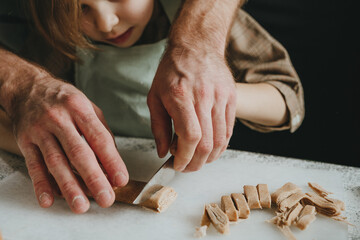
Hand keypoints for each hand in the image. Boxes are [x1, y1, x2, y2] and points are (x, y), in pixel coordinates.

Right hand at [11, 77, 128, 212]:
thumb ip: (102, 132)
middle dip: (94, 178)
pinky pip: (33, 165)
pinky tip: (49, 200)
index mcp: (80, 109)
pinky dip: (40, 184)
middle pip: (78, 152)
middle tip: (106, 199)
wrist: (27, 87)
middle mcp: (59, 119)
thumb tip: (112, 162)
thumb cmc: (64, 100)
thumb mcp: (88, 107)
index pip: (99, 138)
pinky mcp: (25, 141)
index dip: (112, 161)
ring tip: (81, 205)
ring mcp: (40, 130)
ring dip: (69, 186)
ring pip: (55, 161)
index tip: (121, 180)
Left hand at [147, 46, 236, 171]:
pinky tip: (210, 148)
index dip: (185, 157)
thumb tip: (163, 152)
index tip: (177, 164)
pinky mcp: (231, 98)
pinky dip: (221, 145)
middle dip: (196, 163)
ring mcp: (221, 97)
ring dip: (209, 157)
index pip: (190, 136)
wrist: (197, 45)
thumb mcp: (154, 97)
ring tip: (197, 159)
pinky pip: (229, 129)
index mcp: (180, 96)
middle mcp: (203, 97)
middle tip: (187, 166)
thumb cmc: (171, 71)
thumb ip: (158, 127)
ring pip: (221, 139)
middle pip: (207, 143)